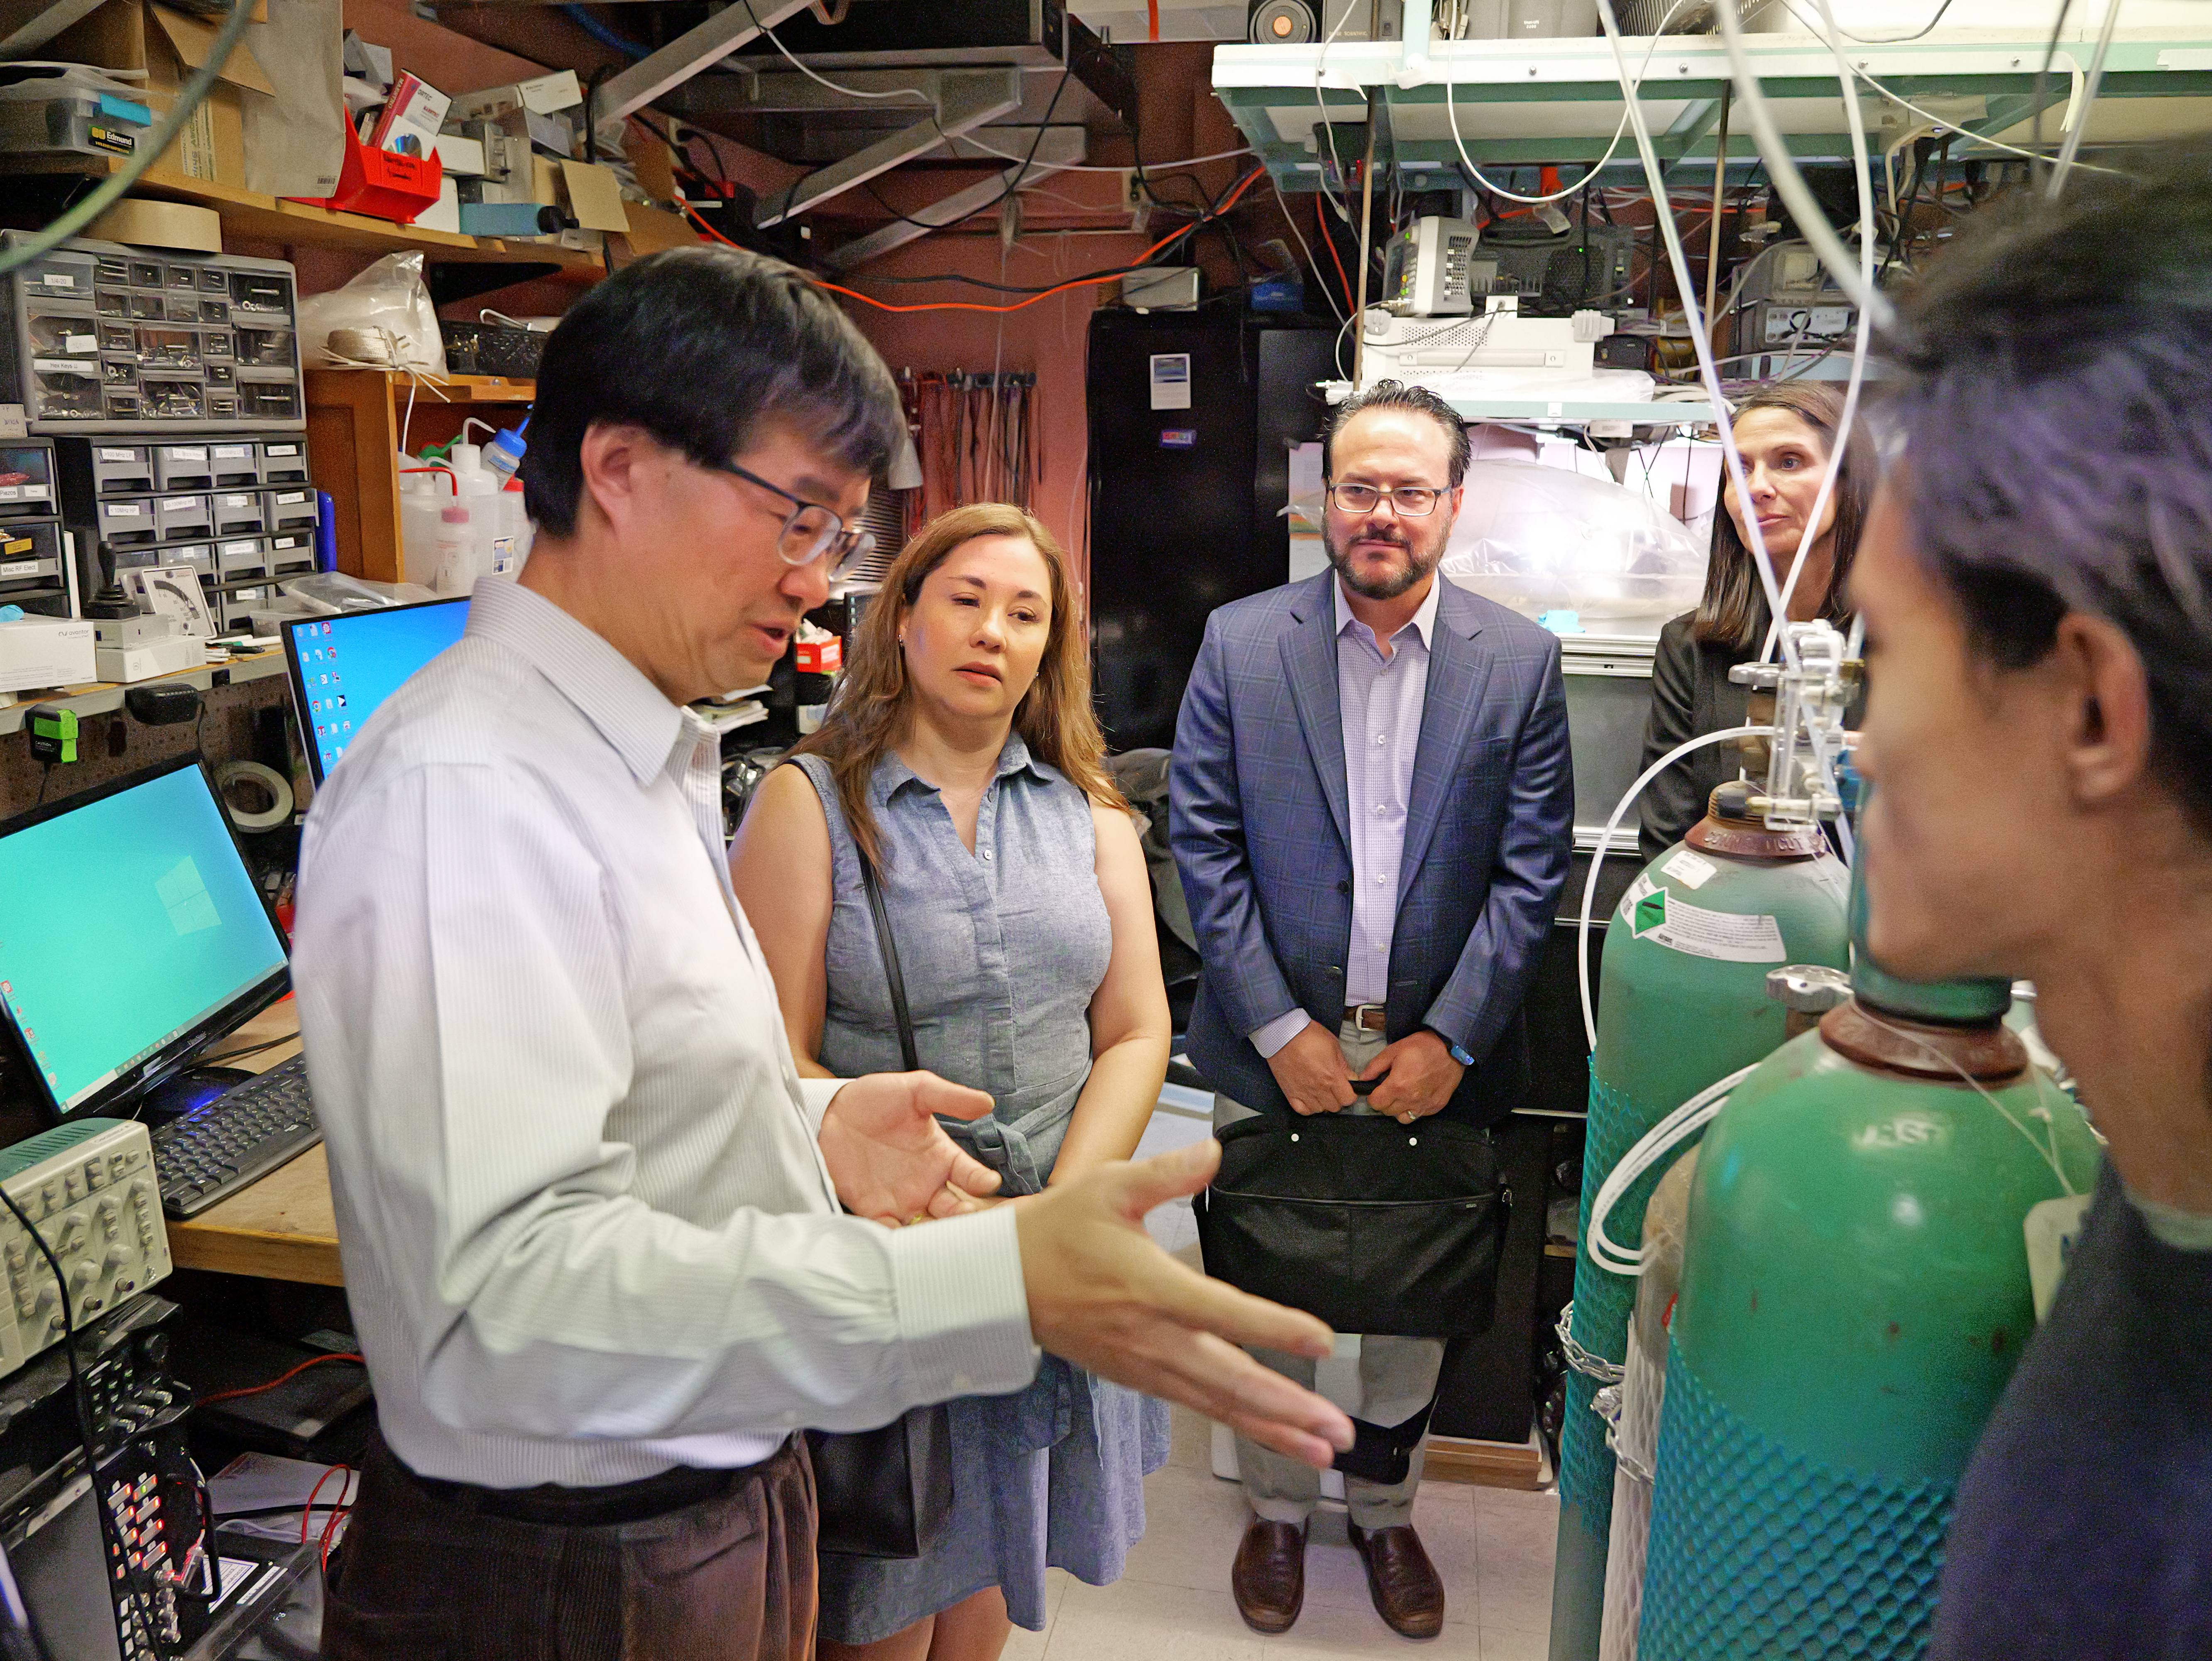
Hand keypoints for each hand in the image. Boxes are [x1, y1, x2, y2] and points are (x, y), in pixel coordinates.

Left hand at [819, 1072, 1002, 1226]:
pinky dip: (898, 1239)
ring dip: (935, 1233)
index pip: (970, 1175)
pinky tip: (900, 1237)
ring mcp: (903, 1200)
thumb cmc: (878, 1098)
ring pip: (928, 1227)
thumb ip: (950, 1097)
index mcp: (942, 1157)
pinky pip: (891, 1232)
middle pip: (955, 1210)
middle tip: (964, 1215)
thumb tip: (987, 1102)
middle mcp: (927, 1184)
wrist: (832, 1111)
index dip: (981, 1181)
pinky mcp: (875, 1210)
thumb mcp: (916, 1090)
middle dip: (963, 1217)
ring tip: (936, 1232)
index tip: (988, 1183)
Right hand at [1013, 1140, 1354, 1469]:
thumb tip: (1214, 1151)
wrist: (1003, 1280)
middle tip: (1338, 1431)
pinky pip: (1197, 1403)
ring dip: (1272, 1426)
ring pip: (1217, 1402)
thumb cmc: (1059, 1228)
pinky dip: (1238, 1422)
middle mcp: (1152, 1336)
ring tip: (1322, 1449)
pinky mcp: (1138, 1376)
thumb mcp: (1108, 1185)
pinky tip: (1272, 1431)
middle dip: (1287, 1407)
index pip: (1222, 1311)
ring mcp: (1144, 1364)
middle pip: (1229, 1380)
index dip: (1274, 1327)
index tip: (1323, 1341)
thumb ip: (1166, 1172)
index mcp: (1150, 1287)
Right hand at [1265, 1019, 1355, 1115]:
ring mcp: (1303, 1092)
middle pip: (1335, 1107)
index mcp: (1331, 1076)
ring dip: (1323, 1102)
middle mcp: (1318, 1087)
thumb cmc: (1306, 1035)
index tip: (1348, 1088)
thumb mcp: (1333, 1045)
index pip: (1348, 1098)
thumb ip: (1343, 1065)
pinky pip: (1302, 1110)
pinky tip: (1310, 1098)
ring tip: (1321, 1091)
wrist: (1283, 1034)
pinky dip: (1308, 1107)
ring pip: (1320, 1110)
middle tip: (1335, 1087)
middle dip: (1338, 1098)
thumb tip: (1350, 1076)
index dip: (1351, 1094)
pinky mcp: (1290, 1092)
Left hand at [1359, 1031, 1464, 1121]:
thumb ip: (1375, 1066)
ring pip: (1402, 1118)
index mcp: (1397, 1086)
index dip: (1372, 1096)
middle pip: (1387, 1112)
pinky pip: (1418, 1115)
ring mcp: (1424, 1105)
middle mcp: (1410, 1100)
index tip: (1377, 1089)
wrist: (1451, 1049)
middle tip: (1390, 1089)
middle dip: (1384, 1101)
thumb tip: (1362, 1078)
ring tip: (1402, 1095)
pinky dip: (1414, 1109)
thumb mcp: (1393, 1050)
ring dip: (1398, 1109)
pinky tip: (1417, 1096)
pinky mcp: (1435, 1107)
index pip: (1375, 1103)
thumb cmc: (1421, 1046)